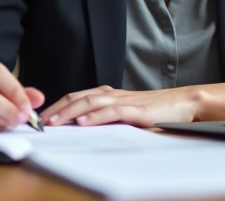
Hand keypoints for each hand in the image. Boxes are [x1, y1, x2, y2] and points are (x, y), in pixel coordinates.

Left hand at [39, 85, 203, 127]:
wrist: (185, 103)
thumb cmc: (158, 111)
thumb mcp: (128, 116)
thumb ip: (109, 120)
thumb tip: (84, 131)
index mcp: (109, 95)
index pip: (76, 97)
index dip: (57, 105)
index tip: (40, 117)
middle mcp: (113, 95)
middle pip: (78, 98)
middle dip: (56, 109)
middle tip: (39, 121)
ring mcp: (125, 101)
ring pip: (90, 102)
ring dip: (69, 112)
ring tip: (54, 122)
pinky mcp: (138, 110)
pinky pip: (112, 112)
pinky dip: (96, 117)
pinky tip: (84, 123)